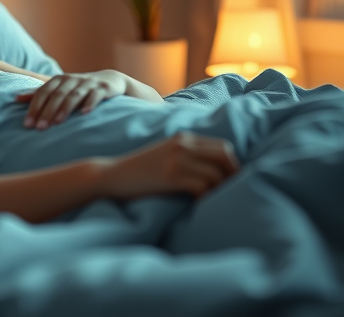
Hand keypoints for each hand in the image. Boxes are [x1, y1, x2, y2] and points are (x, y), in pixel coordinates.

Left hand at [16, 70, 129, 129]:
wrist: (110, 80)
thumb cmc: (79, 88)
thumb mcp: (60, 88)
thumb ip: (40, 93)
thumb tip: (17, 98)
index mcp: (59, 80)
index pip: (43, 92)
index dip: (34, 107)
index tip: (27, 124)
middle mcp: (72, 79)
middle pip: (57, 95)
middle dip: (47, 111)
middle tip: (39, 128)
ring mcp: (88, 83)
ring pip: (74, 95)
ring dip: (65, 108)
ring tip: (57, 123)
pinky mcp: (103, 88)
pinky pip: (96, 95)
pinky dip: (90, 103)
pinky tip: (84, 113)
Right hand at [96, 132, 239, 199]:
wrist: (111, 176)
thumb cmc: (138, 171)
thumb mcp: (164, 155)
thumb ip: (186, 156)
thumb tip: (215, 171)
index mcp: (183, 138)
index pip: (222, 147)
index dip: (232, 165)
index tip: (231, 182)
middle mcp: (182, 144)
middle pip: (225, 156)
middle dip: (233, 175)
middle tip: (231, 192)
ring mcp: (176, 159)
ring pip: (216, 173)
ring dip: (219, 190)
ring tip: (214, 201)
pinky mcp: (170, 176)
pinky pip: (202, 187)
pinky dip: (206, 198)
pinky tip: (200, 205)